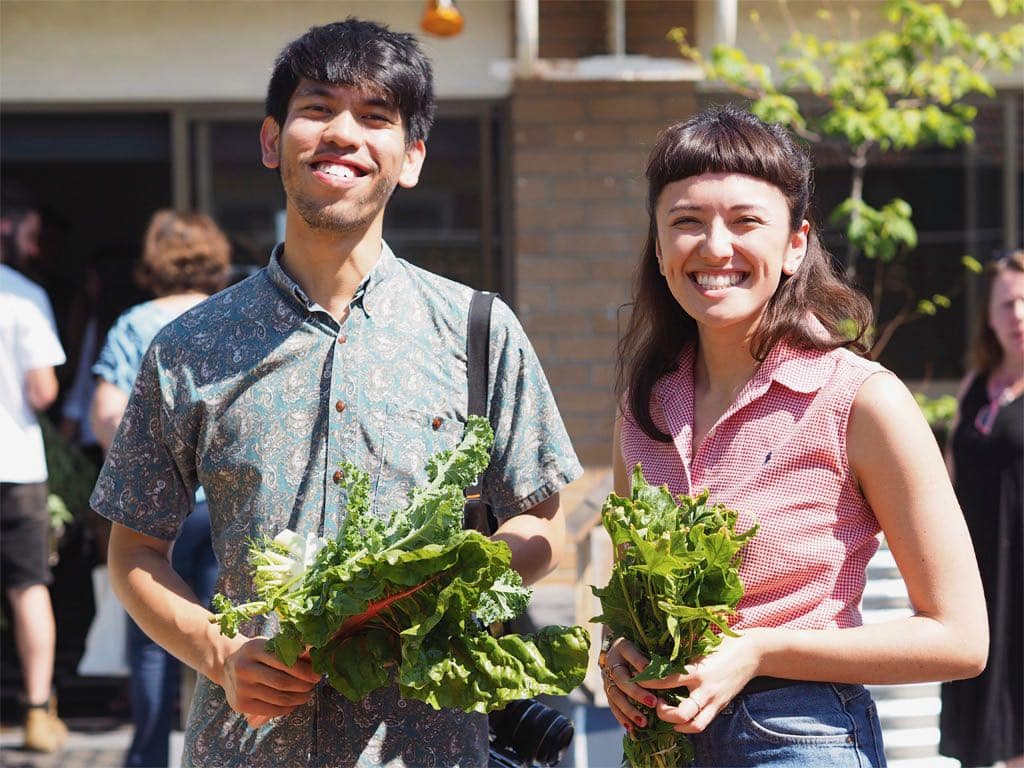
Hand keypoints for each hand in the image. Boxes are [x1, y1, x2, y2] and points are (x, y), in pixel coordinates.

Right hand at [220, 638, 320, 727]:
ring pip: (278, 698)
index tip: (317, 674)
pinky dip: (287, 708)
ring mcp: (241, 688)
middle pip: (282, 682)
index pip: (284, 661)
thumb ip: (288, 650)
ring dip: (298, 698)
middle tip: (314, 685)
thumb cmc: (256, 653)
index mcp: (254, 648)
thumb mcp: (268, 645)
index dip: (304, 670)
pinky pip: (270, 710)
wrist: (226, 664)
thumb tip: (315, 656)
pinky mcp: (240, 704)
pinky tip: (294, 703)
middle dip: (303, 685)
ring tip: (306, 694)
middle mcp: (244, 668)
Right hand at [601, 638, 659, 734]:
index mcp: (622, 647)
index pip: (629, 653)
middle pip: (621, 678)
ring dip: (629, 710)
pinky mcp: (608, 690)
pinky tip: (632, 728)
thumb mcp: (646, 644)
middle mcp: (612, 662)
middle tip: (653, 702)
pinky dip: (622, 717)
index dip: (640, 663)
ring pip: (615, 695)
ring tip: (643, 722)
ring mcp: (607, 677)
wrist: (620, 650)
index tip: (652, 671)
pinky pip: (613, 705)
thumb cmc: (640, 646)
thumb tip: (671, 668)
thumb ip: (655, 654)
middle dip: (636, 692)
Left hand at [639, 631, 760, 733]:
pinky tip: (678, 718)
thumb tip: (657, 652)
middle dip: (662, 711)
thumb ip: (682, 653)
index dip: (650, 682)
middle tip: (654, 701)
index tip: (638, 679)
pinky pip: (703, 724)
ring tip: (665, 712)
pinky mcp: (720, 707)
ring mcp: (714, 701)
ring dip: (675, 724)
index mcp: (698, 671)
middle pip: (680, 713)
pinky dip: (688, 726)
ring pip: (693, 725)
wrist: (753, 653)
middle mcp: (706, 690)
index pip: (667, 681)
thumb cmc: (723, 644)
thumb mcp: (700, 646)